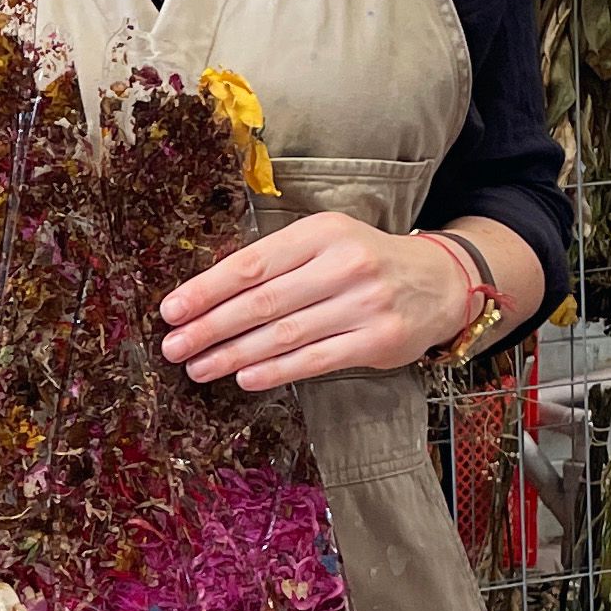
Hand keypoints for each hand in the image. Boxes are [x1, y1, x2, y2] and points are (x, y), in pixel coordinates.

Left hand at [158, 214, 467, 389]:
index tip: (172, 310)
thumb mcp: (326, 242)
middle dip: (210, 327)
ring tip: (199, 367)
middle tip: (174, 346)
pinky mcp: (377, 341)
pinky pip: (315, 360)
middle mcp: (343, 265)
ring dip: (234, 354)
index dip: (207, 289)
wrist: (439, 281)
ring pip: (284, 334)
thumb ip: (277, 262)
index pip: (252, 264)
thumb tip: (208, 295)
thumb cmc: (365, 262)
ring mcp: (363, 304)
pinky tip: (244, 377)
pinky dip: (275, 370)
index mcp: (321, 233)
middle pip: (263, 301)